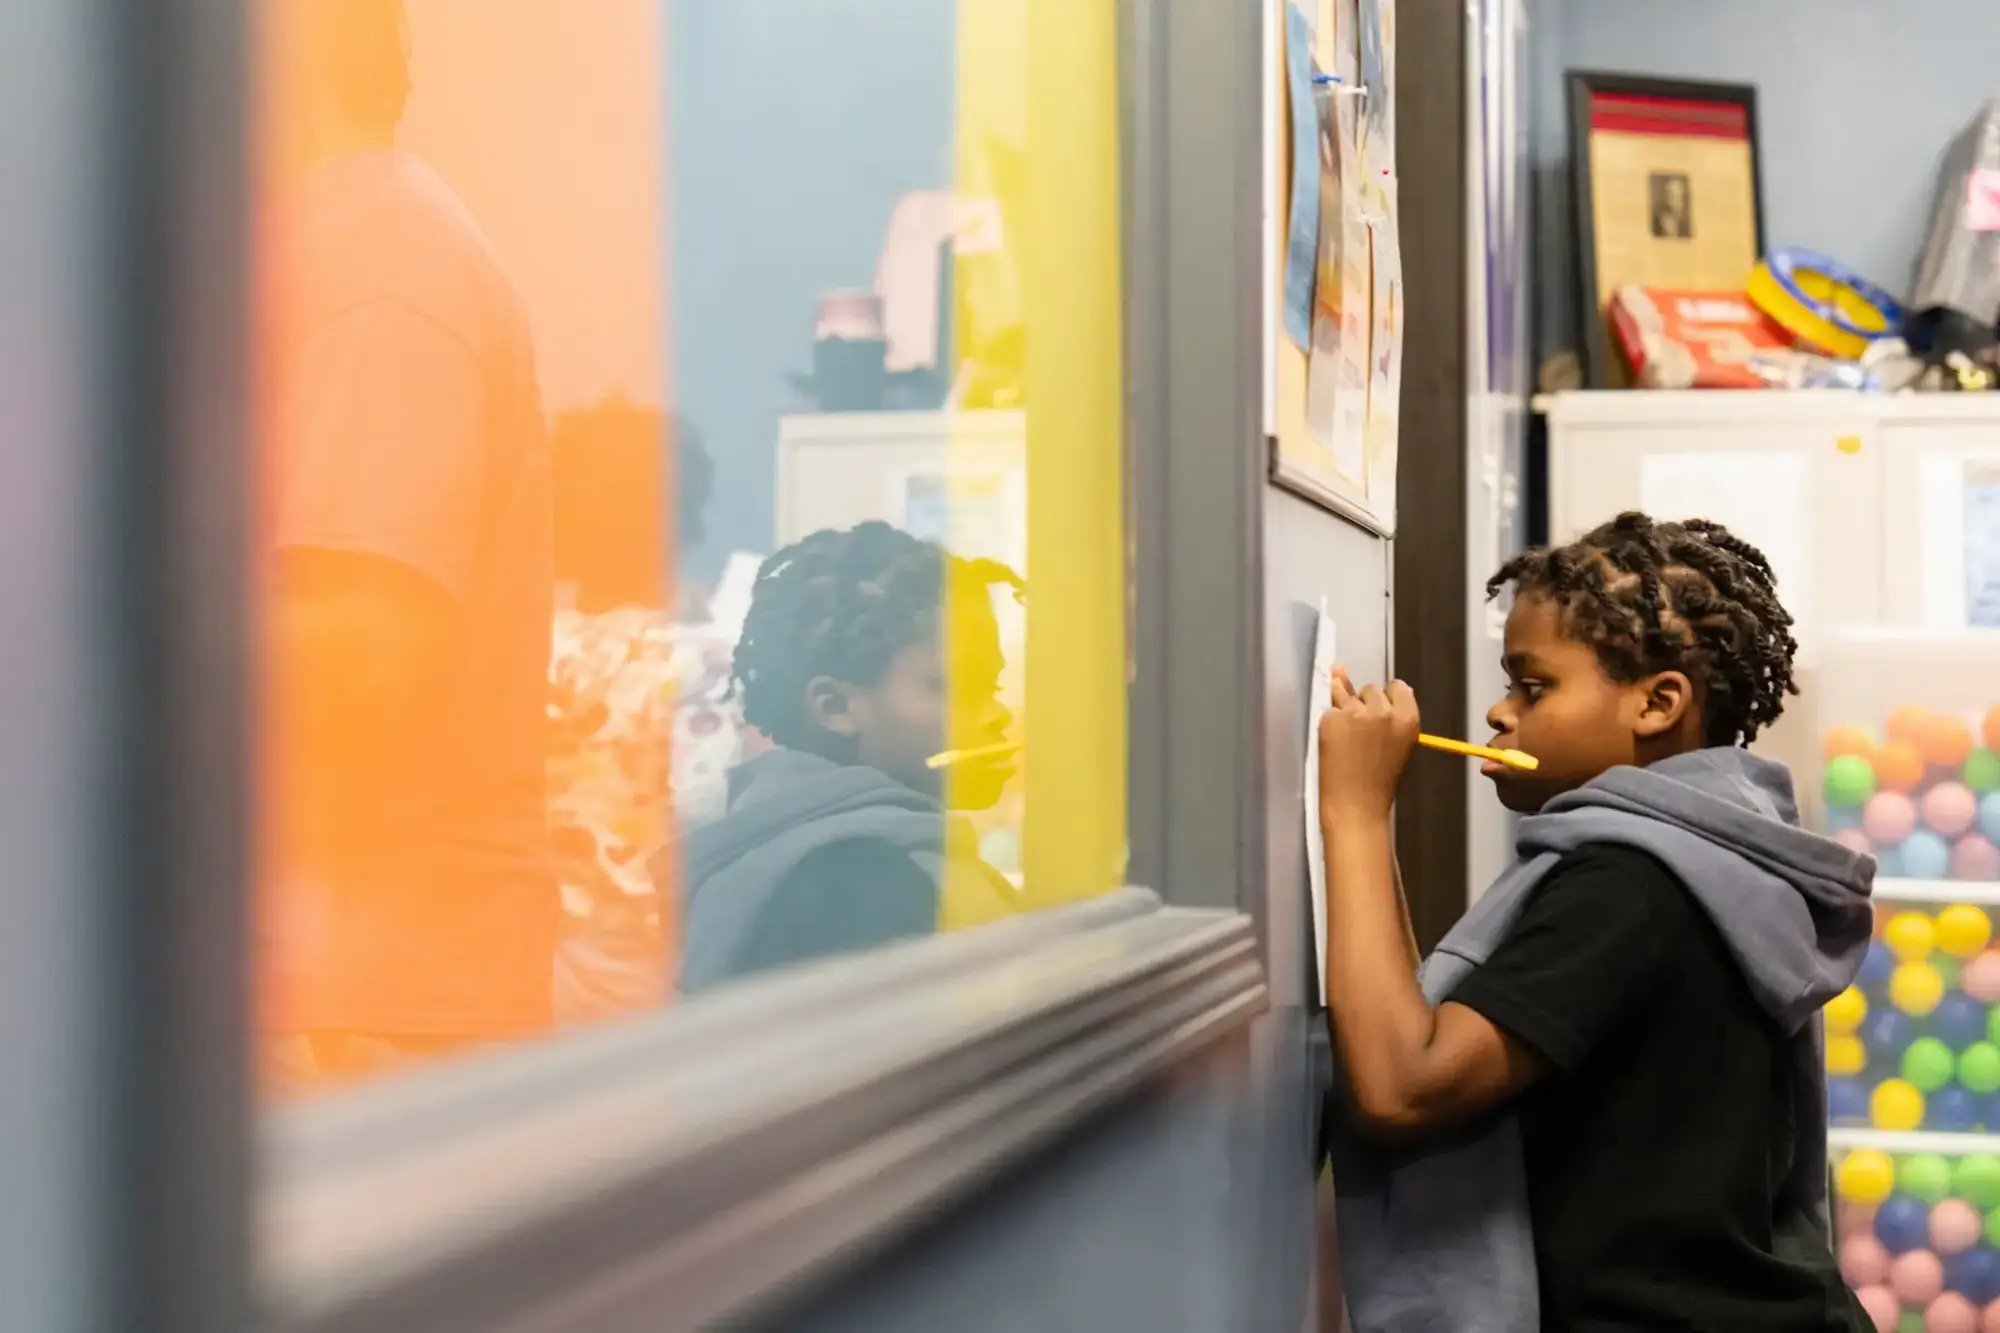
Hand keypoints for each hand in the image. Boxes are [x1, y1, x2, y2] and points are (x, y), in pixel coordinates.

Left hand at [1317, 666, 1419, 823]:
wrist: (1356, 806)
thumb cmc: (1377, 779)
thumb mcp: (1392, 741)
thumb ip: (1376, 705)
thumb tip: (1341, 670)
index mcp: (1408, 719)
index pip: (1398, 687)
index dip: (1387, 702)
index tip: (1382, 718)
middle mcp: (1384, 712)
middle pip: (1372, 689)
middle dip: (1366, 706)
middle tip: (1364, 740)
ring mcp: (1356, 714)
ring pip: (1348, 695)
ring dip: (1347, 711)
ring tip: (1351, 744)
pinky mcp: (1332, 719)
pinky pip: (1329, 710)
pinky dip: (1330, 724)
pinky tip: (1337, 746)